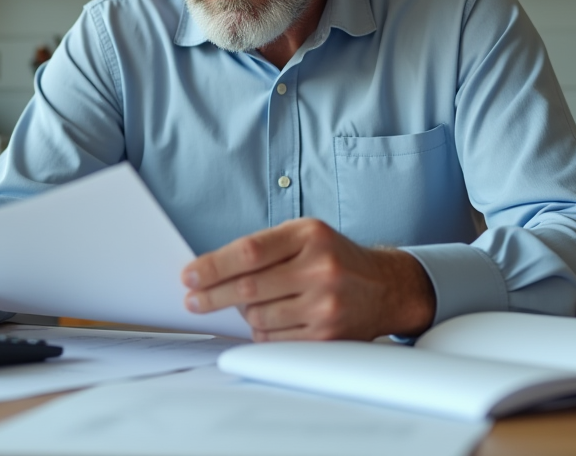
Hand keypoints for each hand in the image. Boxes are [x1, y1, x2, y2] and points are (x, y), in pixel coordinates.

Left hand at [181, 218, 434, 341]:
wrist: (385, 287)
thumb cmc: (334, 258)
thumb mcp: (304, 235)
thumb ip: (264, 247)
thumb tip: (211, 271)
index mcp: (310, 236)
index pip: (250, 251)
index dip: (213, 266)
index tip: (190, 276)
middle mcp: (321, 268)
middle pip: (248, 288)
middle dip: (212, 296)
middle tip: (193, 300)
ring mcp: (326, 305)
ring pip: (258, 317)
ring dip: (243, 314)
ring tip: (249, 305)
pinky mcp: (327, 336)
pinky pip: (274, 340)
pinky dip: (262, 332)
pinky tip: (270, 319)